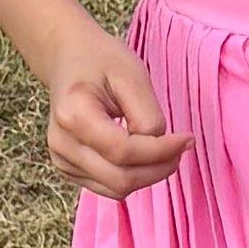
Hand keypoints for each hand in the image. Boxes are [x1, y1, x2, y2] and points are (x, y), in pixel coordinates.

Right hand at [45, 28, 190, 198]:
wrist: (70, 58)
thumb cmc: (102, 62)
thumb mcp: (132, 75)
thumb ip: (147, 115)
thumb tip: (160, 150)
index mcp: (72, 114)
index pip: (123, 151)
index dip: (161, 152)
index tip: (187, 139)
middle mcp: (61, 143)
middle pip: (120, 178)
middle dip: (158, 169)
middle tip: (180, 148)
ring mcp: (61, 159)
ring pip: (116, 189)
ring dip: (148, 176)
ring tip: (164, 150)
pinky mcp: (67, 168)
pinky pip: (108, 187)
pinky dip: (132, 176)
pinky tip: (142, 154)